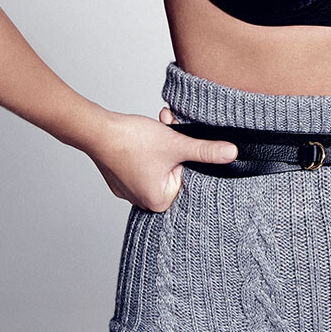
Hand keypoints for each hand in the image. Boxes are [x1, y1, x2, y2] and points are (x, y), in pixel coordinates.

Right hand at [87, 106, 236, 212]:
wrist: (98, 131)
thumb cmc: (133, 141)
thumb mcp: (177, 144)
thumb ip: (206, 151)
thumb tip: (232, 153)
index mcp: (159, 202)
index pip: (188, 180)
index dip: (188, 157)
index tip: (182, 142)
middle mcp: (143, 202)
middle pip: (174, 171)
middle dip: (176, 148)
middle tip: (169, 130)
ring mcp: (130, 191)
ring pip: (160, 165)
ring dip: (164, 144)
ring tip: (157, 129)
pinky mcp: (121, 178)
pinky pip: (144, 165)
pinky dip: (149, 149)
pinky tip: (144, 136)